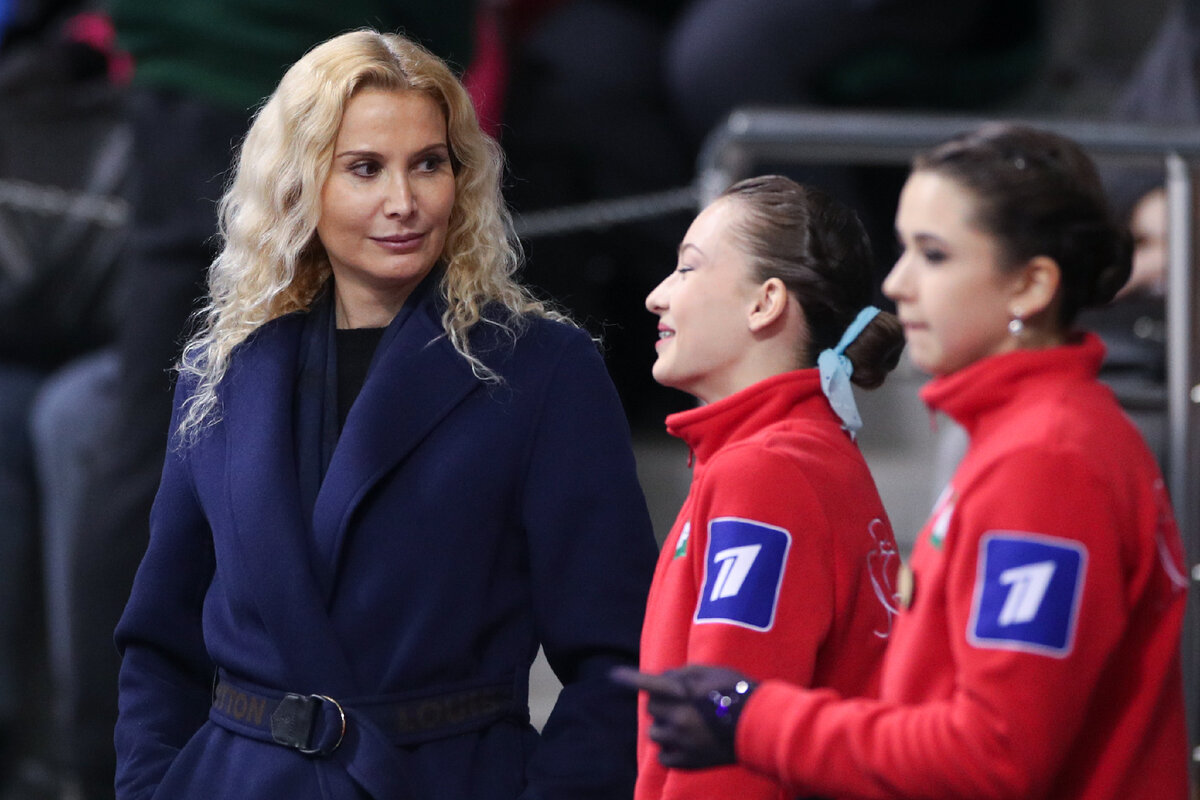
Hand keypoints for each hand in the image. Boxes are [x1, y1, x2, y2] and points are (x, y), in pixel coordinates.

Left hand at [610, 664, 756, 769]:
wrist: (761, 727)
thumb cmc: (739, 693)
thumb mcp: (713, 673)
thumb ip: (684, 673)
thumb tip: (664, 677)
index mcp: (685, 695)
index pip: (651, 684)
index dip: (631, 678)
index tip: (614, 674)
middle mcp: (680, 718)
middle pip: (652, 709)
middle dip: (661, 704)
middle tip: (681, 704)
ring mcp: (683, 742)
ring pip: (656, 734)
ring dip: (665, 728)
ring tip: (686, 725)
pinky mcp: (689, 762)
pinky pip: (664, 757)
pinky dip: (670, 750)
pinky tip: (686, 743)